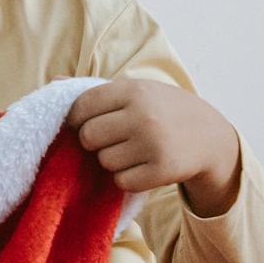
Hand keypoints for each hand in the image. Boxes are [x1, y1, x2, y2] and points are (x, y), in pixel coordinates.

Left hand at [64, 78, 242, 216]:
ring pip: (104, 161)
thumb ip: (95, 91)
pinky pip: (122, 181)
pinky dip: (127, 178)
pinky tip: (143, 167)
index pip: (82, 107)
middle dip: (95, 142)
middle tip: (113, 140)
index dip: (78, 120)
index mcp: (133, 89)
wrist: (210, 136)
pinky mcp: (163, 170)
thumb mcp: (136, 91)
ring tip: (133, 152)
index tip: (88, 125)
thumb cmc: (162, 110)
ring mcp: (154, 143)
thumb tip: (53, 81)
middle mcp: (143, 114)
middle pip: (88, 137)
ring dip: (113, 161)